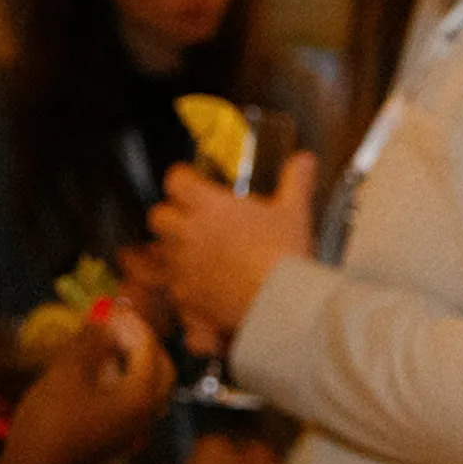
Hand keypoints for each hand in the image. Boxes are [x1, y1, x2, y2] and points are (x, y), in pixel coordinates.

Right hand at [0, 307, 175, 463]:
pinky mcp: (118, 440)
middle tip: (116, 325)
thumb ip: (90, 343)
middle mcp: (147, 415)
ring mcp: (135, 431)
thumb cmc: (50, 422)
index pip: (149, 349)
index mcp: (142, 396)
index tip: (112, 306)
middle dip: (141, 343)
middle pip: (160, 368)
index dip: (131, 324)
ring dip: (132, 363)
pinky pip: (133, 403)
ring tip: (103, 346)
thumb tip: (103, 320)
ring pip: (148, 388)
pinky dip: (122, 382)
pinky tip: (96, 375)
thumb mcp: (66, 374)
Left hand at [148, 154, 317, 336]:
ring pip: (162, 250)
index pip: (176, 180)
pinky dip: (186, 280)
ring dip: (177, 247)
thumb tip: (304, 161)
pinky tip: (208, 282)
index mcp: (209, 206)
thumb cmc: (284, 255)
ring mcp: (183, 265)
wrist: (279, 302)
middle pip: (158, 215)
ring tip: (203, 251)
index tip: (194, 182)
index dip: (184, 178)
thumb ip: (296, 181)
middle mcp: (188, 233)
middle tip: (193, 218)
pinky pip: (175, 283)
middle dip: (172, 214)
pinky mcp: (185, 294)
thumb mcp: (295, 211)